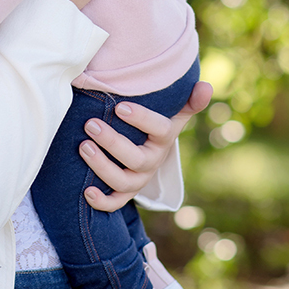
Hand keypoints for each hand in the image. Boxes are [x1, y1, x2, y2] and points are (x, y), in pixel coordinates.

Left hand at [79, 80, 212, 211]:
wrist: (151, 148)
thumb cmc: (157, 124)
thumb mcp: (175, 111)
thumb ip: (190, 100)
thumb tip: (206, 87)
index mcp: (164, 139)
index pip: (160, 130)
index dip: (141, 119)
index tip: (119, 107)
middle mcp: (153, 161)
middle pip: (137, 159)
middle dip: (112, 142)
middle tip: (90, 124)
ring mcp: (139, 179)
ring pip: (124, 181)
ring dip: (102, 167)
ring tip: (83, 147)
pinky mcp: (126, 192)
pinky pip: (116, 202)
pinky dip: (103, 201)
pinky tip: (87, 192)